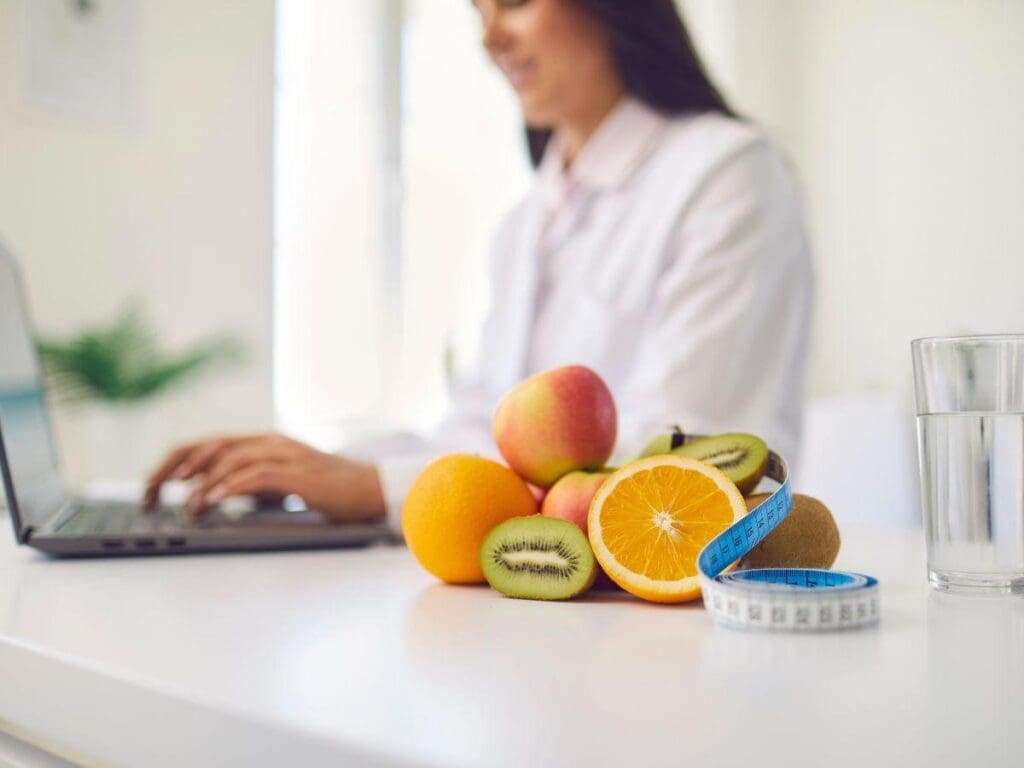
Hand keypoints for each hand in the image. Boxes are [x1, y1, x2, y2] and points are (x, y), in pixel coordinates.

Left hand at [143, 434, 385, 522]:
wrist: (370, 489)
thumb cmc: (326, 490)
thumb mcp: (279, 483)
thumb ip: (249, 482)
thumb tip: (210, 496)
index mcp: (261, 442)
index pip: (206, 444)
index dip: (174, 462)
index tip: (151, 486)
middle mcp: (268, 442)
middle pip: (209, 446)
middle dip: (174, 469)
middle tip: (151, 493)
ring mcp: (284, 454)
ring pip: (230, 458)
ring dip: (202, 483)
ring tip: (187, 506)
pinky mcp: (298, 472)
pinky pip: (256, 475)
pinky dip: (230, 486)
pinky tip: (214, 500)